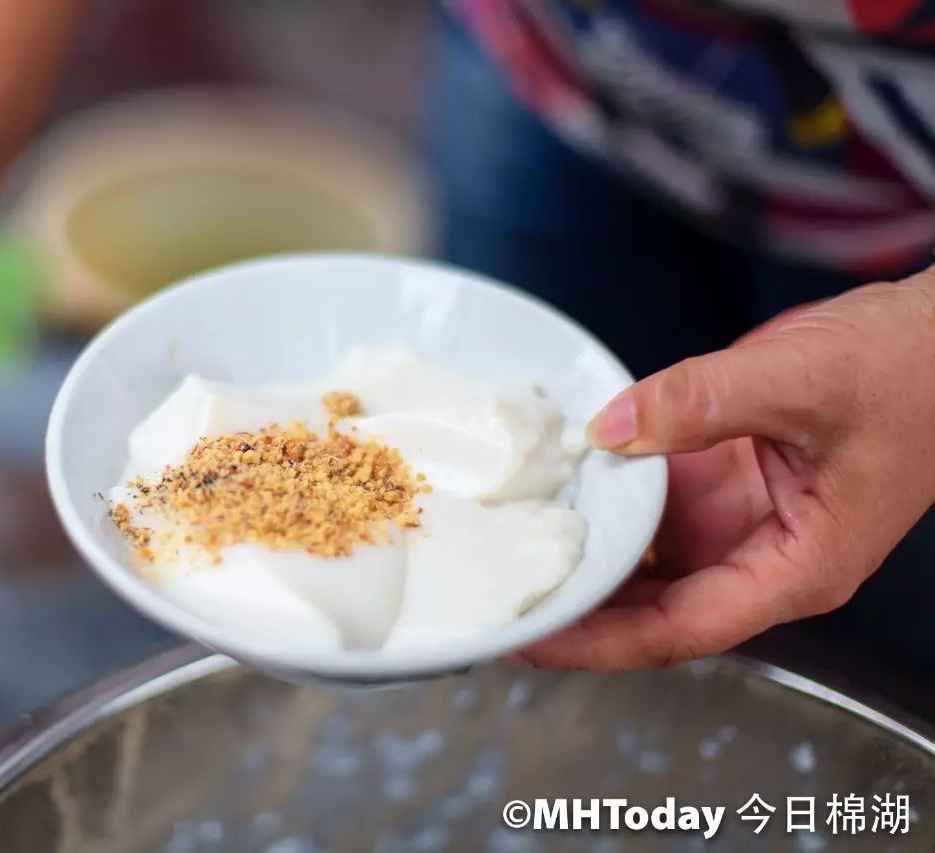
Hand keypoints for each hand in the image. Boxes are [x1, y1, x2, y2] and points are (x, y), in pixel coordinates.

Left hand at [518, 274, 934, 669]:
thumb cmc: (909, 371)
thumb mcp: (801, 380)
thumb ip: (701, 402)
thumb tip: (610, 430)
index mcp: (796, 567)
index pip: (680, 629)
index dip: (600, 641)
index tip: (532, 639)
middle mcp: (762, 557)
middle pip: (651, 608)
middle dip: (577, 609)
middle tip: (495, 599)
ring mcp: (741, 521)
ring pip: (647, 560)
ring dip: (584, 557)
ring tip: (504, 552)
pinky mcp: (725, 480)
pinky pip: (653, 505)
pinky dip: (606, 501)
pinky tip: (554, 489)